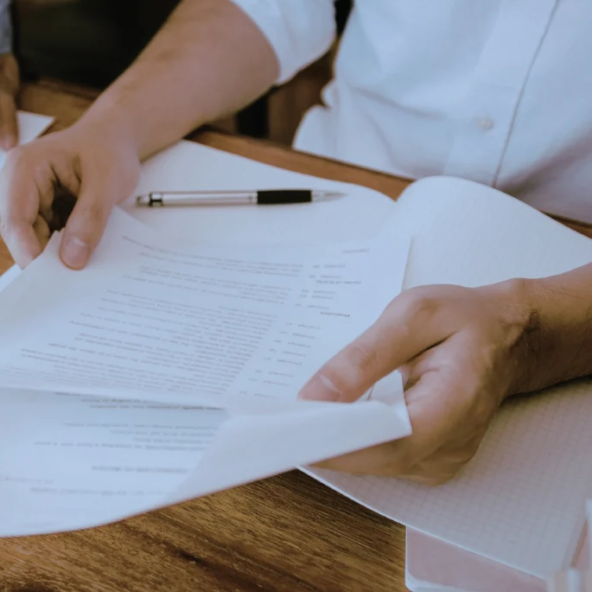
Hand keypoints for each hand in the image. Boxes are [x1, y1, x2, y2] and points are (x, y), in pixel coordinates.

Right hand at [0, 126, 140, 268]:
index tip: (47, 279)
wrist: (111, 140)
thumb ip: (90, 218)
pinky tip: (81, 255)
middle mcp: (13, 185)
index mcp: (22, 168)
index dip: (27, 251)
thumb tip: (72, 260)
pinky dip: (61, 251)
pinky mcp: (35, 215)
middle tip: (70, 284)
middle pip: (18, 235)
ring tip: (82, 267)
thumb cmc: (107, 150)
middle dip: (43, 259)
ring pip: (31, 243)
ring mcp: (22, 201)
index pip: (15, 218)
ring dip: (54, 257)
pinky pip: (43, 242)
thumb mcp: (108, 181)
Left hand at [298, 281, 537, 483]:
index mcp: (455, 404)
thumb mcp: (413, 315)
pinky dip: (348, 441)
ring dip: (331, 443)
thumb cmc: (465, 320)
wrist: (506, 335)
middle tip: (273, 421)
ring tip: (289, 417)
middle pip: (375, 460)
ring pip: (373, 464)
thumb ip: (364, 355)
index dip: (335, 443)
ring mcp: (440, 458)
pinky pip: (379, 458)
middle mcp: (450, 445)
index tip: (289, 430)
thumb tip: (315, 395)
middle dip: (322, 442)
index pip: (388, 443)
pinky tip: (322, 419)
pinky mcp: (426, 459)